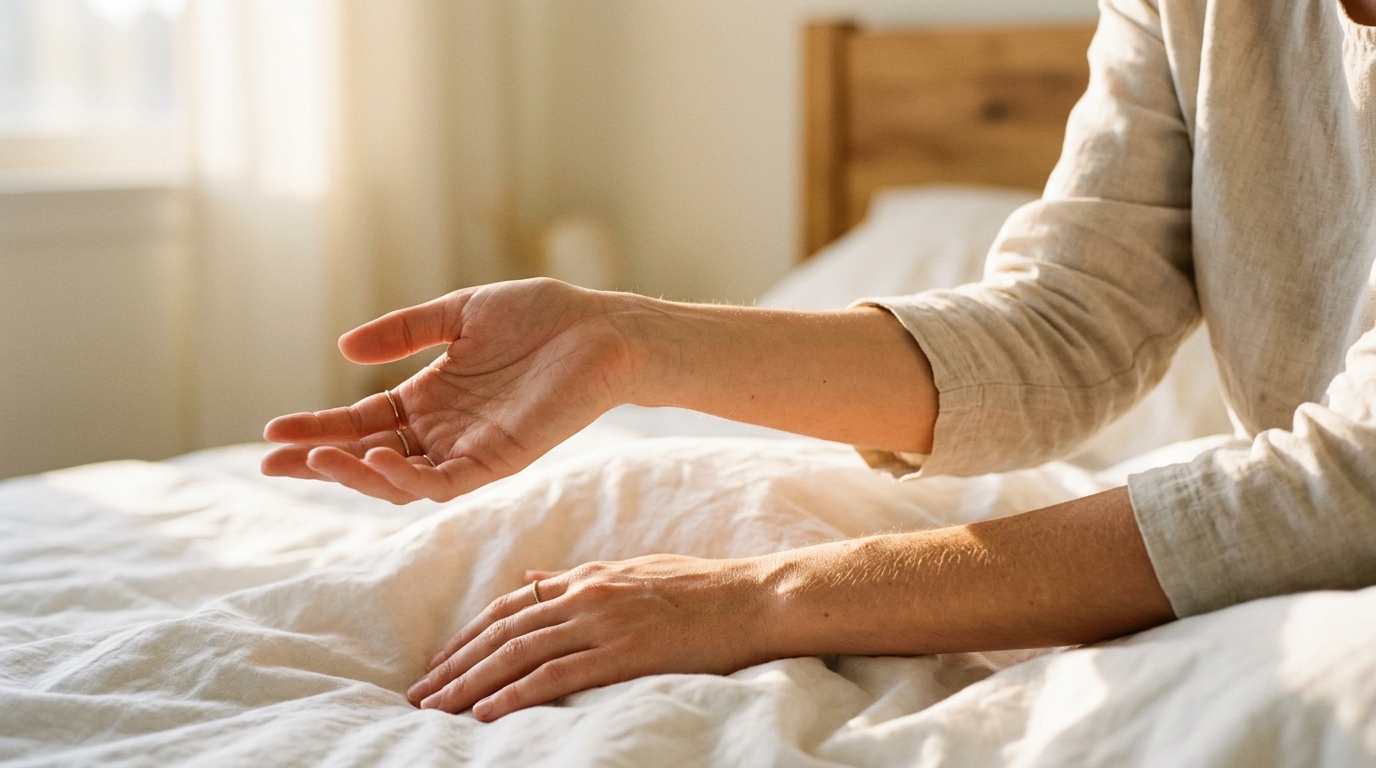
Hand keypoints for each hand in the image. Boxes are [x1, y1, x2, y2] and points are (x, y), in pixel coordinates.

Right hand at [261, 278, 640, 502]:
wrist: (600, 329)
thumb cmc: (541, 317)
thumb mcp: (459, 314)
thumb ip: (404, 331)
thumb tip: (344, 350)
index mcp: (430, 399)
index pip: (362, 424)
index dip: (317, 428)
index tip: (272, 432)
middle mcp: (444, 432)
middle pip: (369, 458)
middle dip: (319, 460)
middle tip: (271, 461)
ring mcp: (470, 450)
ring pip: (401, 481)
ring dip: (356, 473)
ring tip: (316, 457)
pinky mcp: (500, 460)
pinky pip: (446, 483)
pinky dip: (409, 478)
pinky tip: (377, 461)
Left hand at [406, 555, 774, 719]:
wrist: (755, 597)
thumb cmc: (705, 589)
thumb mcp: (636, 571)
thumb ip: (580, 578)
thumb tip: (532, 579)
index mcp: (588, 577)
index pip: (512, 605)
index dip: (470, 633)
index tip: (441, 660)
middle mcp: (586, 595)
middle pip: (503, 631)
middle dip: (456, 662)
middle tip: (420, 692)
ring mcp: (603, 622)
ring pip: (518, 652)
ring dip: (471, 681)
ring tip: (437, 707)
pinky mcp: (623, 652)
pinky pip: (555, 675)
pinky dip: (515, 693)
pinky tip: (486, 712)